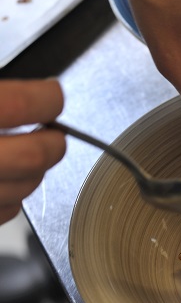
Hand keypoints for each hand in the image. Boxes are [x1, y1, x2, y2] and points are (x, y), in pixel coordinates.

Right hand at [0, 80, 65, 224]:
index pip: (23, 105)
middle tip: (51, 132)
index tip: (51, 96)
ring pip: (26, 189)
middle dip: (53, 142)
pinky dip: (12, 196)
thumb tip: (32, 90)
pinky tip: (3, 179)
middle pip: (36, 155)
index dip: (48, 99)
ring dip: (35, 171)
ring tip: (25, 152)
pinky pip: (6, 212)